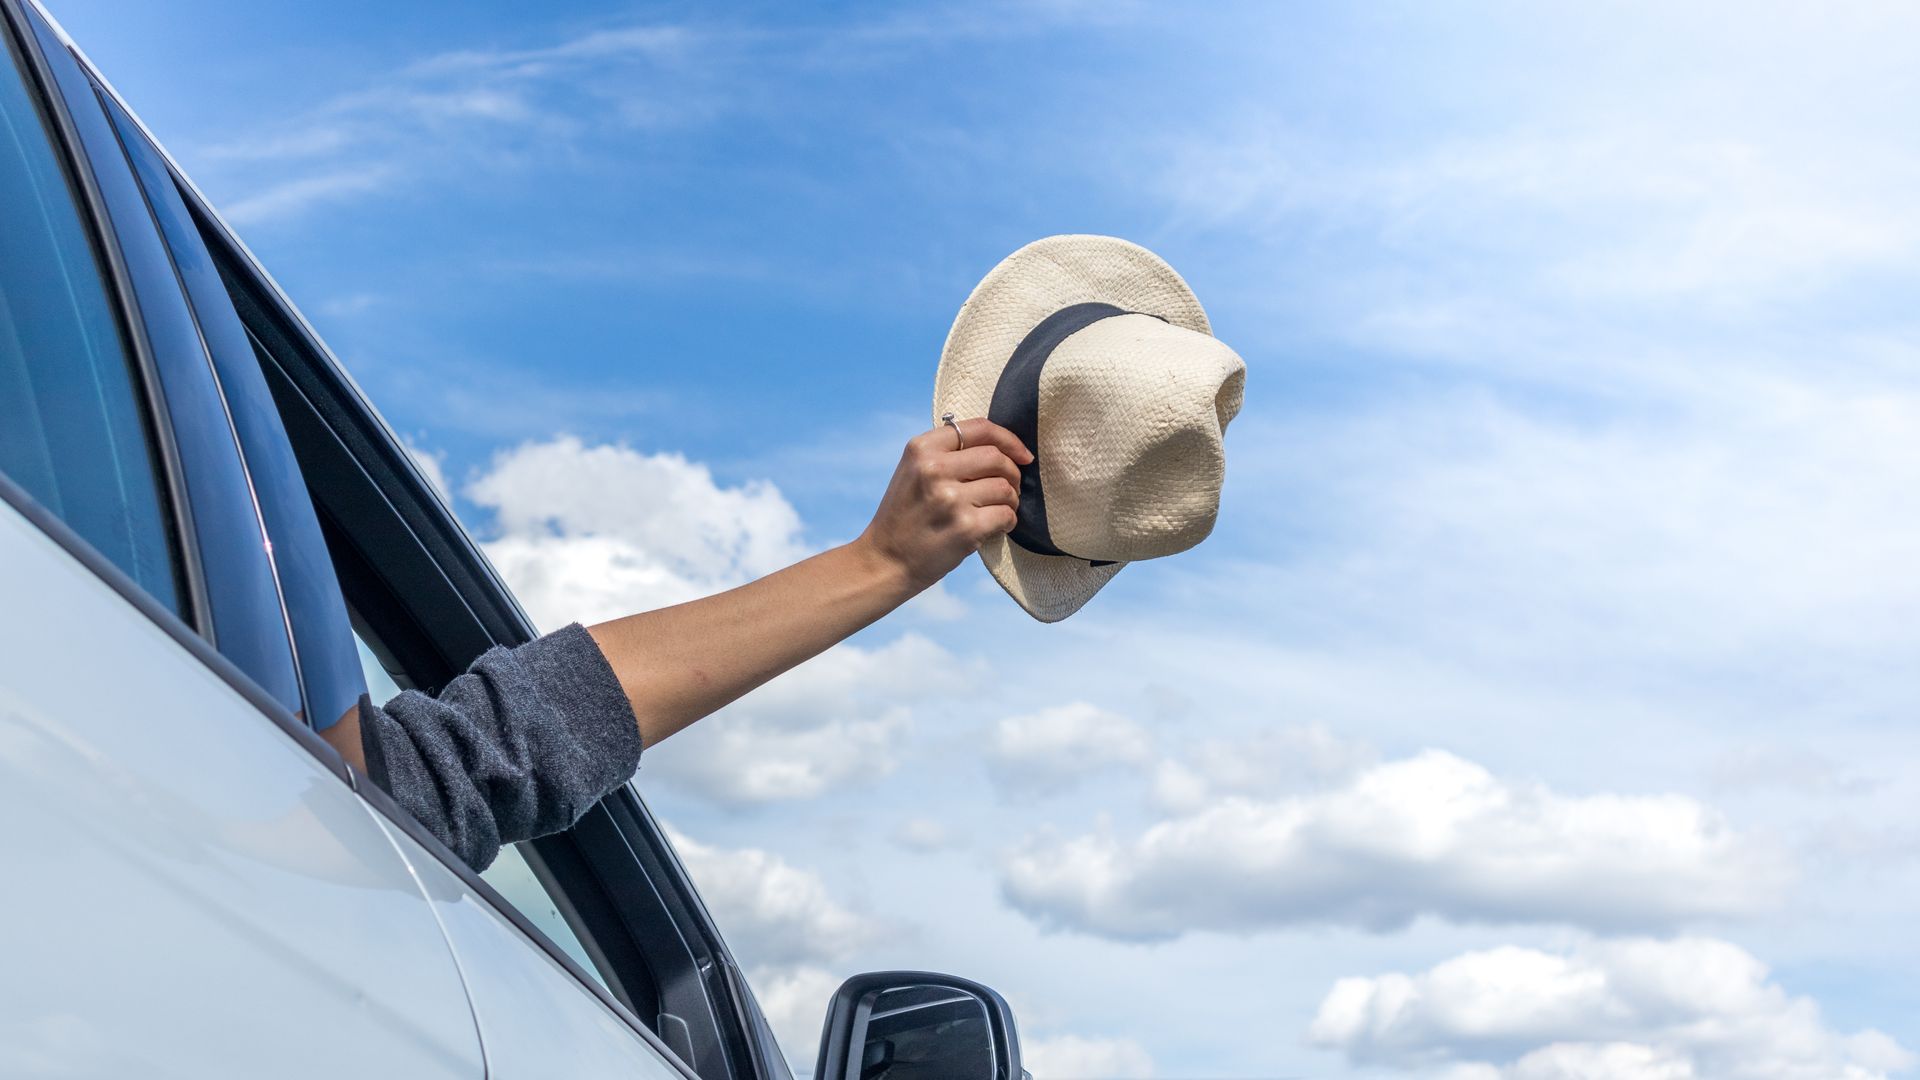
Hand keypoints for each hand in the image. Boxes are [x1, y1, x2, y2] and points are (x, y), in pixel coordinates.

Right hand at [857, 417, 1033, 589]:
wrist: (885, 560)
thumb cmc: (906, 516)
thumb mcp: (913, 471)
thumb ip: (948, 453)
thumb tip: (1002, 447)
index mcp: (921, 448)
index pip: (980, 428)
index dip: (1009, 439)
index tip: (1022, 455)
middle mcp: (934, 468)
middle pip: (997, 458)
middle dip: (1012, 473)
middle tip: (1009, 488)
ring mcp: (950, 498)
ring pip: (1005, 488)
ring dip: (1011, 500)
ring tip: (998, 510)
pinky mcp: (965, 527)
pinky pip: (1006, 515)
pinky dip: (1008, 521)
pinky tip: (995, 527)